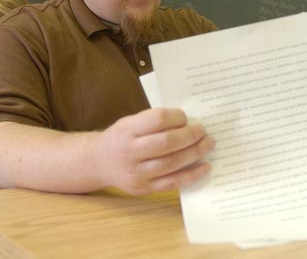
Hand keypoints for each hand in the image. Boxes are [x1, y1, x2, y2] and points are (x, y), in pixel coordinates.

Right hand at [95, 108, 215, 195]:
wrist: (99, 162)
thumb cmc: (122, 138)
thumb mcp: (131, 122)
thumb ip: (154, 121)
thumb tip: (189, 121)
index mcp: (127, 130)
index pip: (157, 120)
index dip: (176, 117)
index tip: (185, 117)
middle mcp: (130, 152)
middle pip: (166, 143)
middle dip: (190, 136)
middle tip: (203, 131)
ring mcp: (136, 173)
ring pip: (171, 164)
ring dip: (195, 153)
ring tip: (208, 144)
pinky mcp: (143, 189)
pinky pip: (172, 183)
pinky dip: (192, 175)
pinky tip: (205, 167)